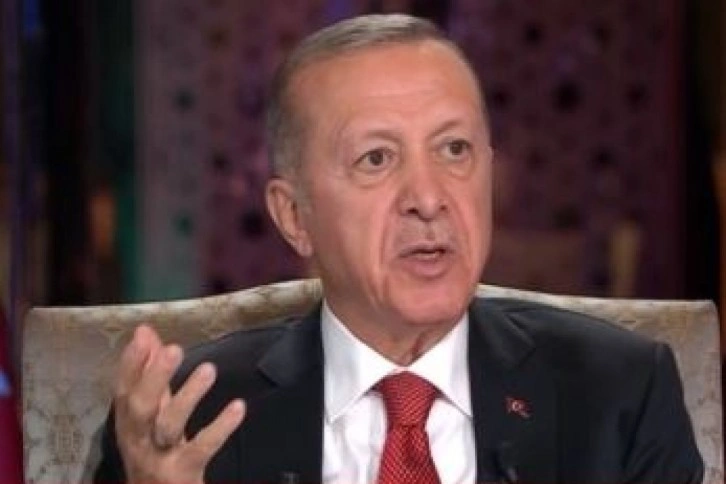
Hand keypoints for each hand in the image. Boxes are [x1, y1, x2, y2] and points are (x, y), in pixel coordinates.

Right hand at [113, 324, 244, 482]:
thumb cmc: (155, 451)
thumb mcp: (150, 413)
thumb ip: (150, 374)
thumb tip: (146, 332)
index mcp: (129, 422)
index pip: (123, 389)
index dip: (130, 363)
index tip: (143, 335)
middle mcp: (138, 439)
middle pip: (140, 407)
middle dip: (155, 376)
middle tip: (174, 348)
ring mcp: (159, 458)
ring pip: (168, 426)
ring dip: (187, 396)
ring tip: (208, 369)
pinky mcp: (182, 473)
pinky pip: (201, 448)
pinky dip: (219, 427)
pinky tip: (238, 407)